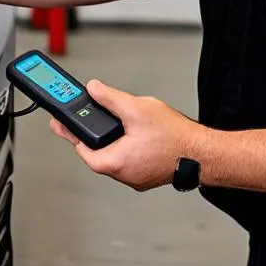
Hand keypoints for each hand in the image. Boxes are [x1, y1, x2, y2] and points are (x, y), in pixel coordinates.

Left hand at [48, 80, 206, 190]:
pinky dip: (124, 145)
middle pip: (97, 154)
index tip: (60, 124)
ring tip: (105, 123)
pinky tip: (128, 132)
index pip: (83, 151)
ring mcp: (138, 177)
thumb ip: (109, 98)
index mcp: (116, 162)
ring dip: (108, 140)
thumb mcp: (136, 108)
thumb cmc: (176, 137)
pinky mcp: (149, 174)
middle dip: (89, 135)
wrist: (205, 153)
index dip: (71, 135)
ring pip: (114, 156)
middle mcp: (125, 175)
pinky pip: (129, 159)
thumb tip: (92, 89)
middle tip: (76, 121)